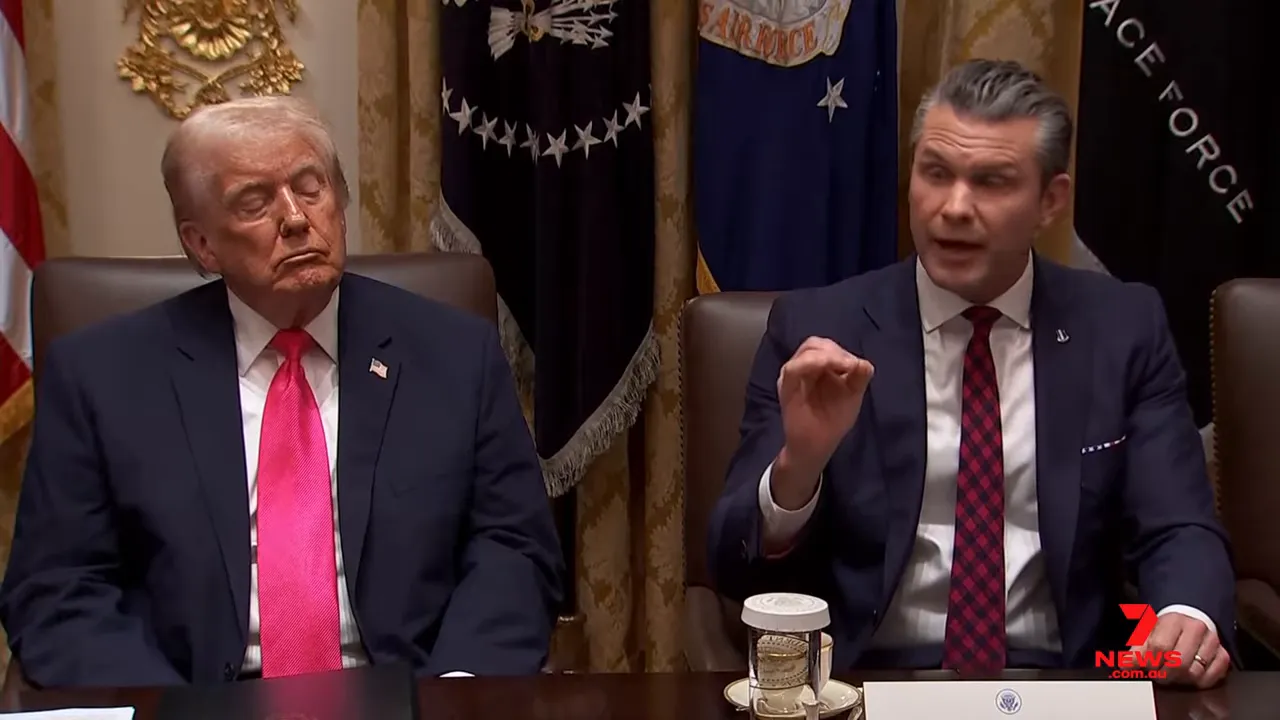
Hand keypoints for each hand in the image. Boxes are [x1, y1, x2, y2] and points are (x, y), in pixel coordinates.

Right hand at [772, 337, 873, 504]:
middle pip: (815, 344)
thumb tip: (863, 362)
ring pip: (805, 351)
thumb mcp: (852, 396)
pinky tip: (827, 367)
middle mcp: (804, 368)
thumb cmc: (833, 421)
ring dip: (825, 355)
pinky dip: (809, 363)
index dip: (841, 352)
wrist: (817, 446)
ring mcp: (794, 376)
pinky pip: (793, 368)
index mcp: (820, 368)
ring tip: (841, 366)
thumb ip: (859, 377)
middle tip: (848, 366)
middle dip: (833, 351)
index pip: (826, 347)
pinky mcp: (786, 386)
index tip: (855, 366)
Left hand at [1136, 612, 1228, 688]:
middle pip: (1178, 663)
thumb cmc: (1166, 629)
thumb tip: (1126, 664)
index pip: (1160, 647)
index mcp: (1174, 620)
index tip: (1145, 667)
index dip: (1149, 662)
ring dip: (1179, 680)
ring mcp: (1213, 642)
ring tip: (1172, 674)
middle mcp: (1197, 629)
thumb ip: (1137, 649)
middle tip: (1158, 675)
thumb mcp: (1148, 633)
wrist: (1189, 621)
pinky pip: (1211, 678)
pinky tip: (1188, 676)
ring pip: (1194, 673)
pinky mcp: (1223, 655)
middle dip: (1164, 674)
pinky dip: (1197, 683)